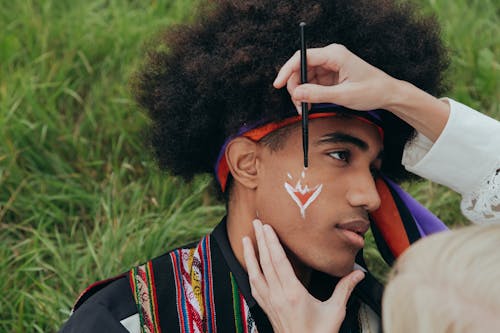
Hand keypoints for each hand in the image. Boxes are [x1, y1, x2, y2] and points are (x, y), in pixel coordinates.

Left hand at [243, 219, 364, 332]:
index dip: (272, 243)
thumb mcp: (335, 311)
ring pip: (256, 273)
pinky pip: (254, 286)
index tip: (267, 227)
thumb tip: (358, 273)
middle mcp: (278, 296)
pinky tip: (249, 265)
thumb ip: (345, 289)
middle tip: (256, 222)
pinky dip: (250, 272)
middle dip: (260, 241)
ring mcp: (270, 302)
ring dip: (250, 255)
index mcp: (293, 294)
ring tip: (246, 239)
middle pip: (266, 263)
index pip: (279, 262)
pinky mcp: (266, 308)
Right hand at [273, 43, 396, 112]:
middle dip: (295, 86)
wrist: (387, 94)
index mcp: (335, 54)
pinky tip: (310, 105)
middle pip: (300, 67)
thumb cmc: (372, 91)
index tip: (277, 84)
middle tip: (297, 104)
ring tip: (304, 108)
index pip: (302, 57)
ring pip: (303, 77)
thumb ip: (318, 94)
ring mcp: (329, 66)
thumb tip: (296, 94)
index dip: (287, 70)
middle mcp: (330, 57)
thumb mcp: (344, 95)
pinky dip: (307, 95)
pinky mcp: (329, 75)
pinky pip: (311, 83)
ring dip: (300, 93)